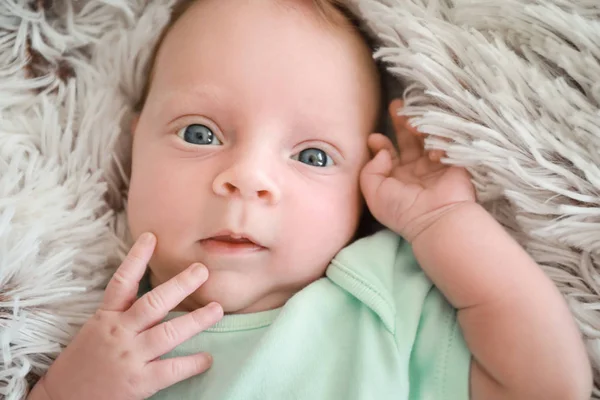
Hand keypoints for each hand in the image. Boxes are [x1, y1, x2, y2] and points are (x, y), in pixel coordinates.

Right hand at [36, 233, 222, 399]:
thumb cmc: (82, 363)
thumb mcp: (95, 330)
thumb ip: (121, 313)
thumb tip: (154, 295)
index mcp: (106, 317)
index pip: (122, 282)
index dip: (137, 257)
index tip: (152, 237)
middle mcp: (119, 332)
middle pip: (153, 303)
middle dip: (180, 286)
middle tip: (202, 270)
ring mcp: (129, 357)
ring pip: (168, 333)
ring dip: (196, 320)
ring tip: (217, 309)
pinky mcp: (138, 382)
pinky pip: (171, 369)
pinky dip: (192, 363)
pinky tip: (207, 358)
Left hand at [360, 99, 475, 241]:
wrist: (436, 219)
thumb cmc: (401, 209)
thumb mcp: (373, 193)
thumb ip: (369, 170)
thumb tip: (381, 151)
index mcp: (396, 176)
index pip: (387, 151)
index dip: (380, 141)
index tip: (375, 138)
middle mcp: (415, 168)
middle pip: (407, 138)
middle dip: (401, 121)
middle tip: (396, 105)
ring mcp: (434, 164)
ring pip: (426, 136)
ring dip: (418, 127)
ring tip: (411, 125)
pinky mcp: (453, 162)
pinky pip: (446, 142)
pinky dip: (438, 141)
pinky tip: (431, 152)